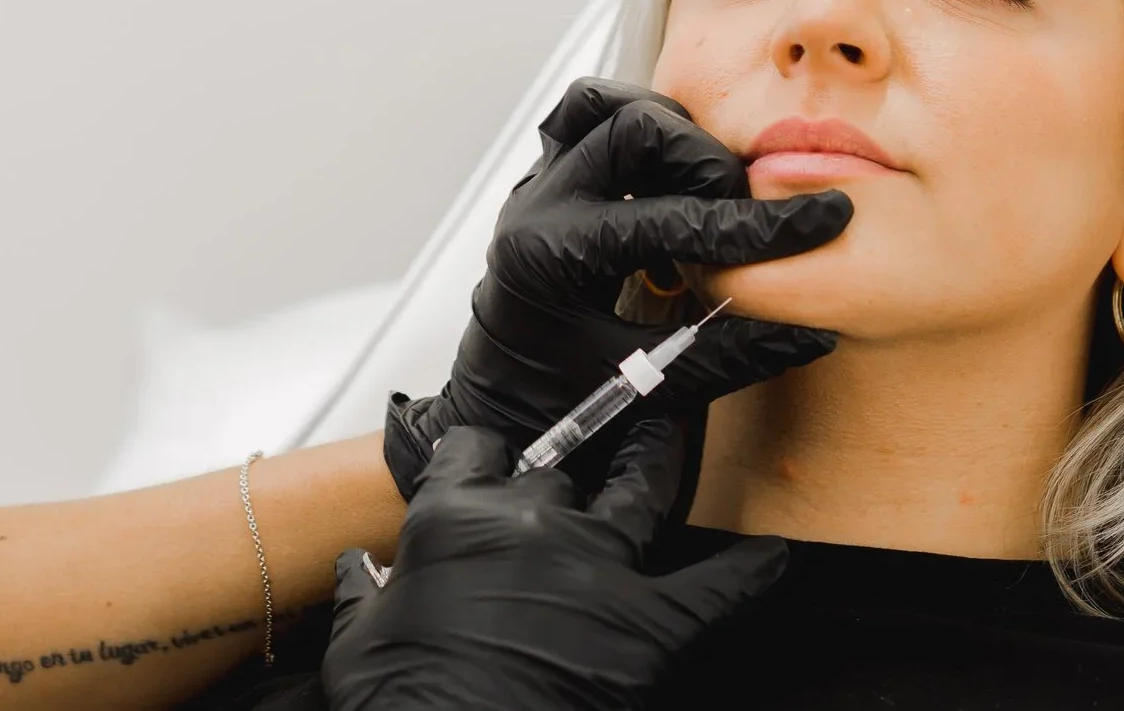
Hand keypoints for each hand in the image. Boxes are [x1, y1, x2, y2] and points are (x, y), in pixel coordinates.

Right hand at [324, 422, 783, 710]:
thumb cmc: (404, 706)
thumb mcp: (356, 646)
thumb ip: (358, 594)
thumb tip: (352, 570)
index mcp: (454, 521)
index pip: (472, 449)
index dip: (481, 456)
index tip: (487, 463)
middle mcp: (530, 526)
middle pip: (555, 469)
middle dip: (563, 472)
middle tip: (576, 466)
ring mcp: (598, 568)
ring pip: (641, 490)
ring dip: (657, 462)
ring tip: (670, 439)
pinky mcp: (653, 624)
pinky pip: (715, 587)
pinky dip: (748, 572)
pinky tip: (770, 557)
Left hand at [387, 79, 847, 494]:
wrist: (497, 411)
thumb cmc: (556, 406)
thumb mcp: (648, 389)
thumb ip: (729, 356)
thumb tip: (812, 328)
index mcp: (554, 254)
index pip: (674, 218)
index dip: (757, 225)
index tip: (823, 220)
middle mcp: (537, 205)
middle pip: (637, 130)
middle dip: (710, 164)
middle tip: (749, 210)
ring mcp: (536, 185)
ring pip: (604, 104)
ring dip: (671, 131)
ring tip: (712, 184)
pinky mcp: (545, 181)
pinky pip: (581, 117)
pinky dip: (633, 125)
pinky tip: (670, 169)